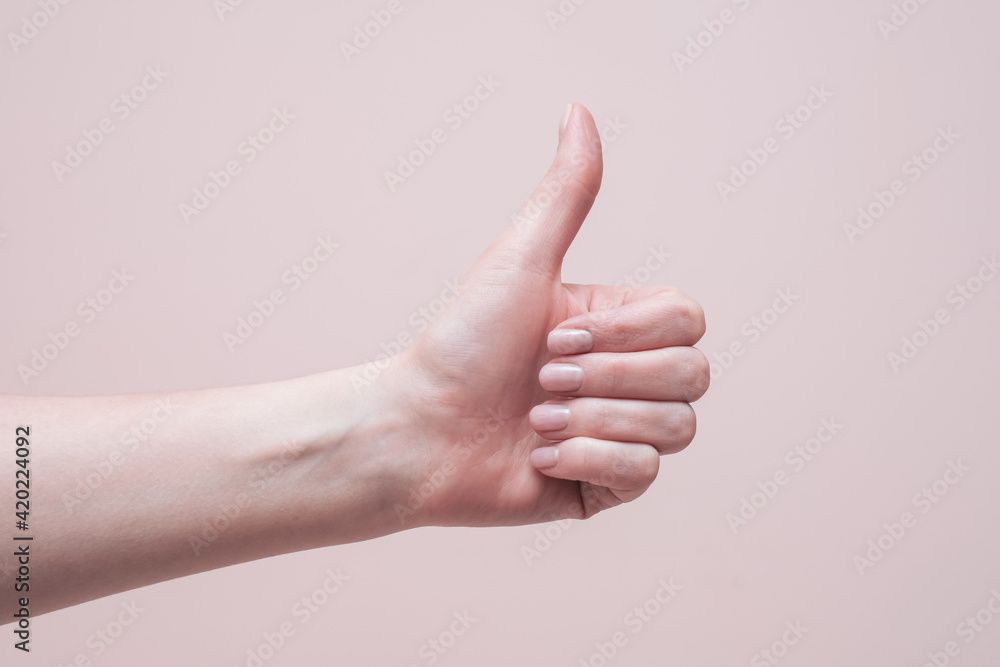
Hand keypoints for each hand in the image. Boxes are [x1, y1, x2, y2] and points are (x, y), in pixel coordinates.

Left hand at [384, 104, 708, 527]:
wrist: (420, 428)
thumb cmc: (464, 342)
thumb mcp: (522, 260)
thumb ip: (566, 193)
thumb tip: (578, 110)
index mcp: (618, 325)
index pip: (689, 321)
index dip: (630, 333)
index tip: (555, 337)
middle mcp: (627, 377)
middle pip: (693, 375)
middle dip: (610, 379)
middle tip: (542, 380)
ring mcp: (621, 432)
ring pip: (677, 428)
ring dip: (595, 421)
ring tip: (534, 420)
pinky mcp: (607, 485)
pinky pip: (645, 474)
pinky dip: (589, 461)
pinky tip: (539, 456)